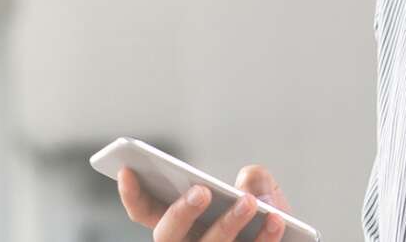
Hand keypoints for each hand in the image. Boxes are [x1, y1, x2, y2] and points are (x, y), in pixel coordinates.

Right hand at [118, 164, 291, 241]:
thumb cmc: (270, 223)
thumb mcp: (265, 196)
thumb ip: (256, 182)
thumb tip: (249, 179)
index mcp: (185, 226)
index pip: (147, 213)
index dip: (133, 195)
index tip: (128, 171)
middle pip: (167, 237)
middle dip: (180, 212)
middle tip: (202, 191)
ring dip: (227, 224)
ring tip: (249, 201)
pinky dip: (264, 238)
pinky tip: (277, 220)